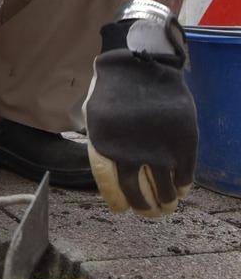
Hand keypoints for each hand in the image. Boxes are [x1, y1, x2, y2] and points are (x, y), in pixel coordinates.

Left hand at [83, 16, 197, 216]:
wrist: (138, 65)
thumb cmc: (112, 92)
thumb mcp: (94, 120)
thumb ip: (102, 145)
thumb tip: (112, 169)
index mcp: (104, 149)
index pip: (110, 187)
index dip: (117, 200)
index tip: (123, 209)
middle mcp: (131, 154)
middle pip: (138, 194)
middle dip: (145, 208)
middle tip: (150, 213)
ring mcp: (159, 149)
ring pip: (164, 189)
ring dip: (166, 201)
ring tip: (167, 206)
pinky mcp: (182, 141)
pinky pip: (185, 172)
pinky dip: (183, 184)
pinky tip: (181, 188)